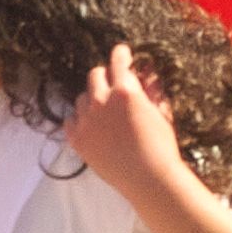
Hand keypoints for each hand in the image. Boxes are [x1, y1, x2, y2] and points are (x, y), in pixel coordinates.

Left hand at [82, 38, 194, 196]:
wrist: (148, 180)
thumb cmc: (161, 146)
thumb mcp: (160, 112)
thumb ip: (151, 89)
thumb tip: (147, 74)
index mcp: (125, 90)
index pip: (117, 61)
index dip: (121, 54)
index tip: (121, 52)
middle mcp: (101, 101)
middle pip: (95, 75)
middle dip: (106, 76)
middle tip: (114, 85)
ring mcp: (86, 120)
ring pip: (82, 98)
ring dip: (93, 99)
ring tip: (105, 113)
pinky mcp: (77, 139)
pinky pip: (71, 120)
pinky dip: (80, 119)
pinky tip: (92, 126)